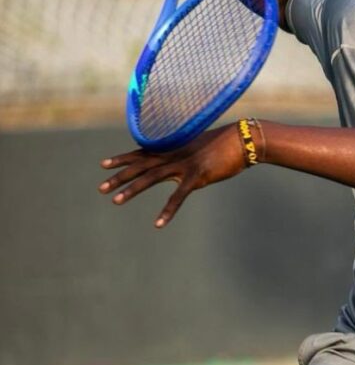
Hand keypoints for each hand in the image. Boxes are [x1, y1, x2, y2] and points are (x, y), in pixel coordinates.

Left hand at [98, 126, 247, 227]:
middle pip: (140, 166)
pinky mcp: (197, 176)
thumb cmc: (225, 145)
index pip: (141, 153)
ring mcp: (183, 165)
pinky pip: (178, 196)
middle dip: (119, 177)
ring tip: (116, 201)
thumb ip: (186, 158)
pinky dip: (168, 210)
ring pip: (151, 178)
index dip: (122, 159)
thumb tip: (180, 166)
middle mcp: (173, 155)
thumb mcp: (200, 150)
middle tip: (101, 188)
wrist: (242, 140)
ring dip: (132, 190)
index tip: (104, 165)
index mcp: (173, 148)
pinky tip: (158, 223)